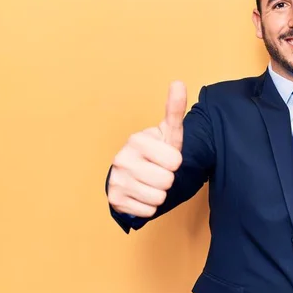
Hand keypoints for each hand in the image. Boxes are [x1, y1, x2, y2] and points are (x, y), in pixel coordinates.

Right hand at [107, 81, 187, 216]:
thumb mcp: (169, 133)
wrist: (135, 174)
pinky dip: (150, 206)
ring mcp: (116, 180)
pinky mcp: (114, 200)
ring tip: (151, 183)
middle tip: (159, 172)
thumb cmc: (157, 152)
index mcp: (137, 140)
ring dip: (160, 194)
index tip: (166, 157)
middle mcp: (122, 158)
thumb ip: (174, 110)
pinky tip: (142, 194)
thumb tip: (178, 82)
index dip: (175, 162)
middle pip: (167, 181)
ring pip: (158, 198)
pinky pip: (148, 211)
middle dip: (168, 180)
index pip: (175, 161)